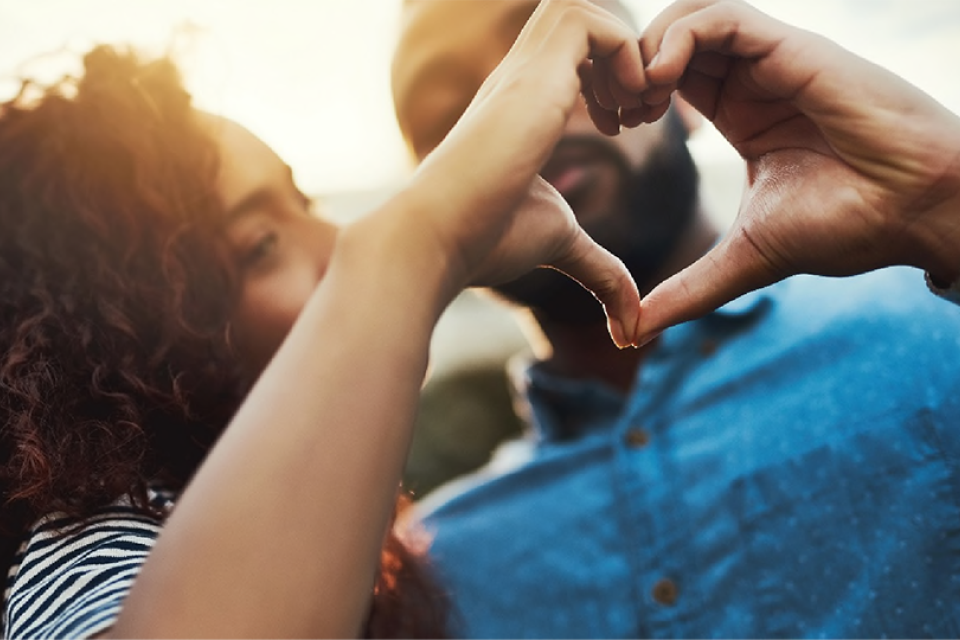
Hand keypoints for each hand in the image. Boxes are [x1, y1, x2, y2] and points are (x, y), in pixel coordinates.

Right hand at [406, 0, 648, 346]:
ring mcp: (525, 69)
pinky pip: (596, 23)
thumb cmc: (485, 239)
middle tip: (639, 110)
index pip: (573, 49)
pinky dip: (627, 58)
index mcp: (522, 102)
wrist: (437, 237)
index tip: (625, 126)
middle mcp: (521, 75)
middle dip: (625, 53)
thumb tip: (631, 319)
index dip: (612, 74)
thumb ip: (598, 266)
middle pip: (579, 15)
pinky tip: (623, 116)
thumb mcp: (559, 241)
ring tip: (635, 113)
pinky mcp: (534, 74)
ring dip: (628, 54)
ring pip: (586, 8)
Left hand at [630, 0, 959, 343]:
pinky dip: (678, 39)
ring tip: (637, 102)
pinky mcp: (791, 49)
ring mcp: (771, 61)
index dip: (629, 92)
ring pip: (691, 17)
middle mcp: (753, 81)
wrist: (912, 212)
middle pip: (670, 40)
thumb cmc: (846, 227)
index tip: (611, 128)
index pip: (669, 77)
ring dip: (647, 49)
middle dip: (626, 66)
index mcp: (740, 115)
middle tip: (612, 113)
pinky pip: (722, 17)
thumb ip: (686, 290)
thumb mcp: (743, 259)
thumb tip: (632, 332)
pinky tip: (661, 82)